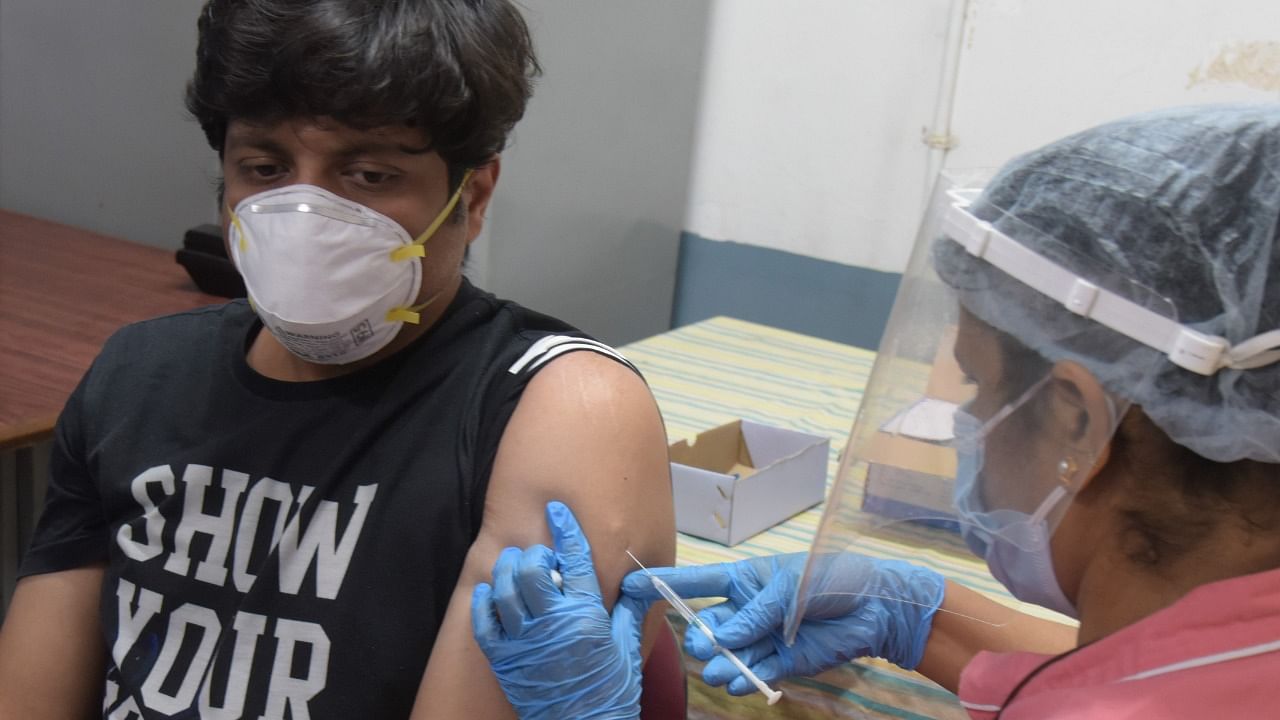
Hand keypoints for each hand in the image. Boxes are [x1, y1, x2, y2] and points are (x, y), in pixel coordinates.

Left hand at [472, 501, 649, 719]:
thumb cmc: (611, 690)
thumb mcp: (628, 648)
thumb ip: (632, 610)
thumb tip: (642, 581)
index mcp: (587, 616)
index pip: (573, 560)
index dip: (565, 529)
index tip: (557, 509)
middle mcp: (554, 624)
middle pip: (532, 568)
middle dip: (533, 553)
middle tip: (538, 554)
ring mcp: (525, 642)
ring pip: (505, 589)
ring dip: (507, 570)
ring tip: (514, 565)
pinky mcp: (504, 660)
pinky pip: (484, 621)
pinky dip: (484, 601)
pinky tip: (491, 591)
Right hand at [621, 552, 943, 695]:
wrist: (876, 607)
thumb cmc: (833, 579)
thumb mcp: (791, 586)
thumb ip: (755, 612)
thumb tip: (723, 638)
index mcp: (743, 580)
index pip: (695, 582)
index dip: (663, 584)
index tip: (631, 586)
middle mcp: (746, 610)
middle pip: (707, 627)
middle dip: (700, 638)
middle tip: (706, 645)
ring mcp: (761, 638)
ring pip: (726, 655)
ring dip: (720, 664)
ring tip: (722, 671)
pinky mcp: (780, 662)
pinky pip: (752, 673)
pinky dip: (745, 679)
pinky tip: (743, 681)